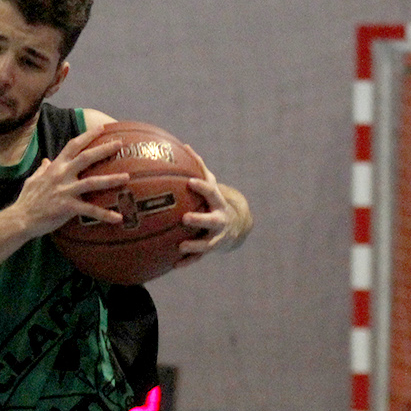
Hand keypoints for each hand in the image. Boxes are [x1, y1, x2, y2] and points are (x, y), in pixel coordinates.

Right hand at [6, 128, 127, 238]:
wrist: (20, 218)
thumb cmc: (27, 199)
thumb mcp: (33, 179)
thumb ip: (42, 169)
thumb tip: (46, 160)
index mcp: (55, 167)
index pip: (73, 145)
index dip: (88, 136)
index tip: (102, 128)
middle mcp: (62, 175)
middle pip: (86, 157)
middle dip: (104, 149)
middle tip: (120, 144)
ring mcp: (65, 190)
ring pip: (93, 182)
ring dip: (111, 179)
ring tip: (127, 177)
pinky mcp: (67, 207)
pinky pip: (90, 210)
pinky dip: (105, 215)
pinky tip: (118, 219)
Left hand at [173, 147, 244, 265]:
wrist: (236, 227)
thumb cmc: (215, 201)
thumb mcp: (212, 185)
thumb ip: (199, 168)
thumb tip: (184, 146)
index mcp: (218, 202)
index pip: (211, 192)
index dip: (202, 187)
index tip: (191, 182)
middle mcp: (219, 220)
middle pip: (212, 220)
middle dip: (200, 219)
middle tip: (185, 218)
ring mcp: (216, 237)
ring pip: (207, 244)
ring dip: (195, 245)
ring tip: (180, 246)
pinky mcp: (211, 250)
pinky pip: (198, 258)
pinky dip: (187, 262)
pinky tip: (173, 265)